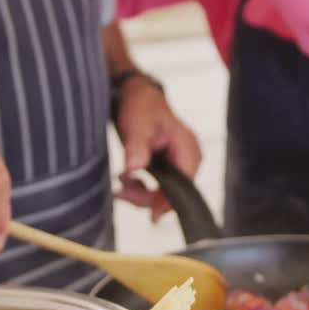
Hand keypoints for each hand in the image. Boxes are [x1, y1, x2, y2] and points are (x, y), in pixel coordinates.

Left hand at [113, 75, 201, 221]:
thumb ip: (136, 147)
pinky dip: (142, 186)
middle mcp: (187, 156)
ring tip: (121, 183)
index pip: (186, 185)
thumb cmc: (140, 105)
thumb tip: (135, 169)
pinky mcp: (167, 164)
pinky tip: (128, 178)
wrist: (134, 92)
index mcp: (187, 147)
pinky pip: (158, 185)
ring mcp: (178, 161)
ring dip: (141, 193)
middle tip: (121, 191)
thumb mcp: (136, 125)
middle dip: (147, 197)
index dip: (168, 202)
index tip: (152, 216)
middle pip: (174, 193)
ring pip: (164, 192)